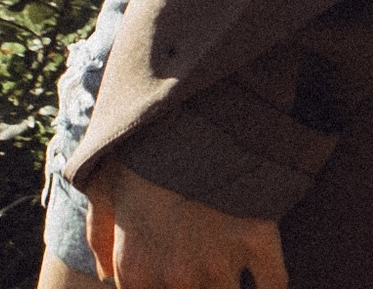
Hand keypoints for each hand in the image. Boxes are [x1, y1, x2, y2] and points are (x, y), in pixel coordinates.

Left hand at [85, 159, 287, 287]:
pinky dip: (271, 286)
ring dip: (228, 285)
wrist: (190, 103)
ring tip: (226, 261)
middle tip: (199, 255)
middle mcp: (177, 277)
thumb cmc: (142, 143)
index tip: (168, 270)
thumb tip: (104, 274)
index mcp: (136, 269)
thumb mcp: (105, 183)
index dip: (157, 285)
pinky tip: (264, 278)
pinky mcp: (258, 242)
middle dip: (194, 284)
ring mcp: (220, 264)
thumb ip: (99, 235)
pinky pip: (273, 285)